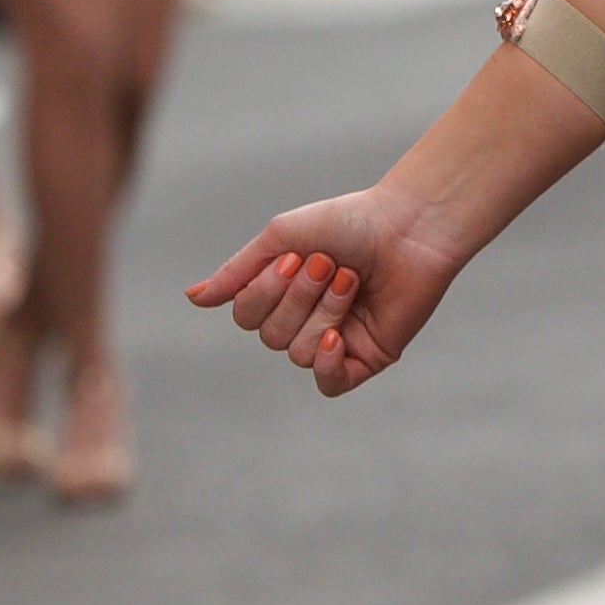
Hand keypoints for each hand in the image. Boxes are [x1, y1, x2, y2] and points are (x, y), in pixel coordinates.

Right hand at [187, 188, 466, 397]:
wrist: (411, 225)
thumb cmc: (350, 222)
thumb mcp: (284, 236)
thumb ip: (239, 271)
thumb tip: (193, 298)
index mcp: (282, 294)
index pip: (246, 316)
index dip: (265, 291)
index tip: (295, 256)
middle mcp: (304, 321)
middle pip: (271, 337)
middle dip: (299, 297)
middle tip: (330, 263)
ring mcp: (334, 341)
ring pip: (299, 352)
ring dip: (325, 310)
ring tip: (352, 279)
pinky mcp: (366, 357)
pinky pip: (329, 383)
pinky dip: (326, 362)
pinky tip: (335, 337)